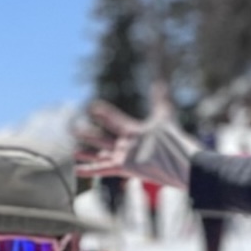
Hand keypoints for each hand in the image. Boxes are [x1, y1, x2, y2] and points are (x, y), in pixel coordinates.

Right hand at [76, 100, 193, 189]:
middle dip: (89, 135)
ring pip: (101, 155)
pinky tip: (77, 170)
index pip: (115, 121)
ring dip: (87, 154)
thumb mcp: (163, 113)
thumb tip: (160, 79)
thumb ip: (159, 97)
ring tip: (75, 151)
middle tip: (75, 128)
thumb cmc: (171, 139)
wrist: (176, 160)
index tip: (92, 107)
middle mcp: (127, 145)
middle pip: (104, 139)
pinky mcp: (123, 168)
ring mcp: (124, 157)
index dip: (104, 114)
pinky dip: (90, 170)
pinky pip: (103, 170)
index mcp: (133, 131)